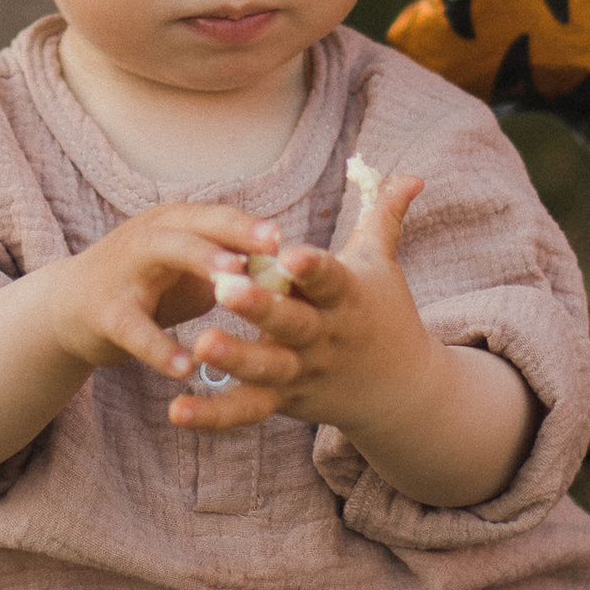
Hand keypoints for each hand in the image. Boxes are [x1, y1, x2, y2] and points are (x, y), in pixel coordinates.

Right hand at [42, 203, 292, 387]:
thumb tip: (290, 272)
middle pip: (191, 226)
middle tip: (270, 247)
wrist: (68, 308)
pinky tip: (186, 370)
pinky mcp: (104, 312)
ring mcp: (122, 270)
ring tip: (231, 286)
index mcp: (172, 224)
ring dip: (198, 264)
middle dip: (230, 234)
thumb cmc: (145, 285)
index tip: (285, 237)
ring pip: (161, 255)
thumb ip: (230, 267)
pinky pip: (134, 329)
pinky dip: (160, 349)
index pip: (215, 217)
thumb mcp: (187, 270)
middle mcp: (147, 237)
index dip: (249, 225)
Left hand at [169, 178, 433, 439]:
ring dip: (235, 359)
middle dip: (260, 308)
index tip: (289, 254)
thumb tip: (412, 173)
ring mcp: (302, 372)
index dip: (311, 268)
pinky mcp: (283, 402)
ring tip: (199, 344)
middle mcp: (323, 337)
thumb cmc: (382, 312)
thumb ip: (384, 215)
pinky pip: (246, 410)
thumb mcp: (382, 264)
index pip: (329, 279)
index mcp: (345, 298)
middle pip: (292, 324)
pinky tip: (177, 410)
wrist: (401, 392)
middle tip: (225, 289)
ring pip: (267, 368)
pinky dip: (212, 415)